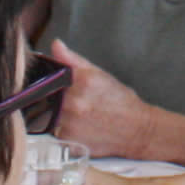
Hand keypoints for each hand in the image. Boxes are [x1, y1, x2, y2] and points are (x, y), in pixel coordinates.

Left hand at [47, 40, 154, 158]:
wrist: (137, 129)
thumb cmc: (121, 101)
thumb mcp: (99, 74)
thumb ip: (73, 60)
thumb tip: (56, 45)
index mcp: (82, 80)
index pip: (50, 76)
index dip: (49, 80)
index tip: (53, 83)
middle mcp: (74, 101)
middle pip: (47, 96)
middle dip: (56, 98)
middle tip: (74, 101)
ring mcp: (70, 122)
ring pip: (49, 114)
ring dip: (58, 114)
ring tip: (78, 114)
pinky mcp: (69, 139)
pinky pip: (55, 131)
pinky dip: (63, 129)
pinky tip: (79, 127)